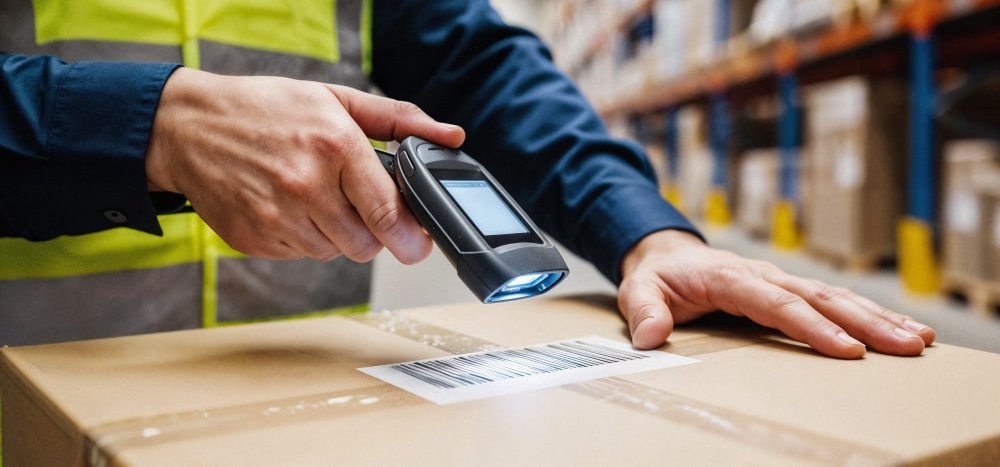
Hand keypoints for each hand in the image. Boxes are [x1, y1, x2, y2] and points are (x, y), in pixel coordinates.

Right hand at [145, 68, 464, 263]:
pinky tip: (286, 206)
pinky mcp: (254, 240)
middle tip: (354, 205)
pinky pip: (299, 255)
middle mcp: (306, 187)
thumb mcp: (337, 100)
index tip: (418, 243)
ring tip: (313, 196)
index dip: (410, 236)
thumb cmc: (267, 109)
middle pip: (365, 246)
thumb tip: (451, 136)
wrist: (188, 126)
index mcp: (335, 147)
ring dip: (334, 234)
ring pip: (333, 253)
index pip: (388, 214)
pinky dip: (302, 238)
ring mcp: (276, 218)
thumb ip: (400, 120)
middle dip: (370, 232)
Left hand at [617, 230, 935, 358]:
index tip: (847, 350)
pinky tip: (897, 328)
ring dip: (877, 317)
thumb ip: (643, 311)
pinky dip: (867, 313)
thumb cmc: (656, 276)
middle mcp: (763, 275)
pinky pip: (832, 301)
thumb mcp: (638, 290)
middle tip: (907, 345)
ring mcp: (779, 280)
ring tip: (918, 339)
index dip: (813, 327)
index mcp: (730, 277)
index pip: (778, 304)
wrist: (664, 254)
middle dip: (866, 322)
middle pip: (821, 299)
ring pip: (835, 297)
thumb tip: (649, 336)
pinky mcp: (788, 289)